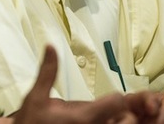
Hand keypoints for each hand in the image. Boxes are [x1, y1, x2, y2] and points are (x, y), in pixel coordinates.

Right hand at [8, 46, 163, 123]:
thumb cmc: (32, 122)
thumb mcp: (35, 96)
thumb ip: (48, 71)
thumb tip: (50, 46)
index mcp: (84, 117)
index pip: (116, 102)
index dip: (118, 96)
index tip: (113, 96)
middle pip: (128, 119)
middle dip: (131, 112)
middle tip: (130, 109)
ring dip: (128, 121)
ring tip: (127, 118)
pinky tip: (118, 122)